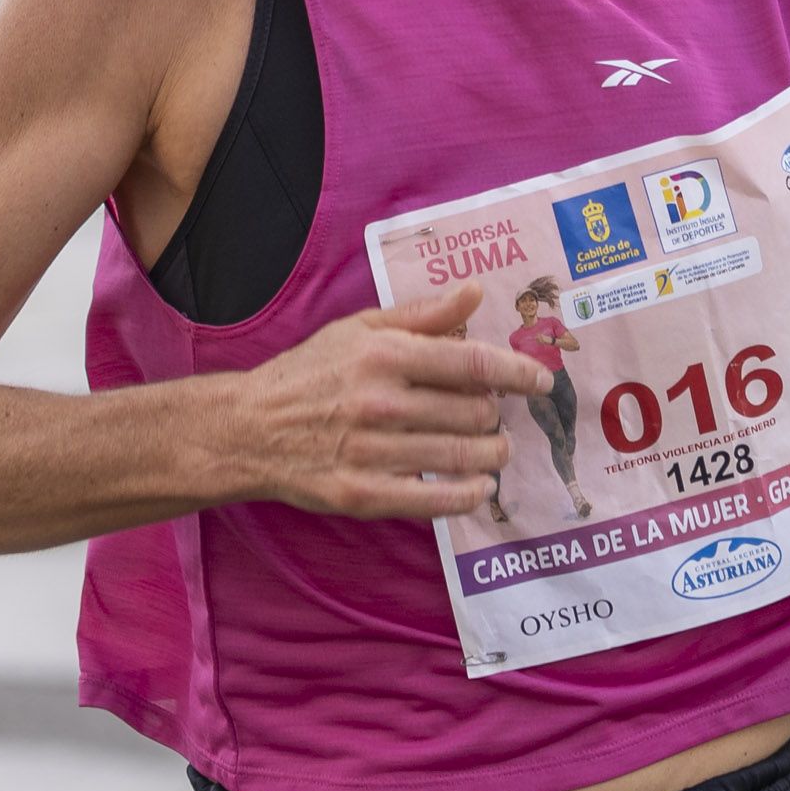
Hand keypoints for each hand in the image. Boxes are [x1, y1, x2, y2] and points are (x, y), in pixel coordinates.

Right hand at [223, 284, 548, 520]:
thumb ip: (423, 315)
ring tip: (496, 450)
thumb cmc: (309, 373)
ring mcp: (370, 451)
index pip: (470, 362)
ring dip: (492, 454)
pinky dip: (468, 495)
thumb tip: (476, 291)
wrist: (248, 428)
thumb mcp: (360, 330)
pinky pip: (433, 499)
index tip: (541, 379)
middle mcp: (379, 401)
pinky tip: (480, 487)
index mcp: (383, 355)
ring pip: (461, 455)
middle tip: (494, 416)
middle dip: (495, 415)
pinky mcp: (361, 494)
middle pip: (473, 411)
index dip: (516, 371)